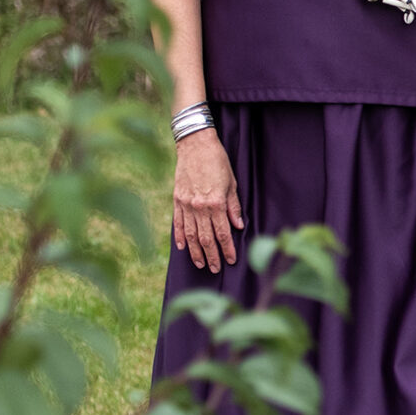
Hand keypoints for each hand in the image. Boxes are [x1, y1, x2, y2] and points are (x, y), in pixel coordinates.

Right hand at [172, 129, 241, 272]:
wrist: (195, 145)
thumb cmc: (217, 162)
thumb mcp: (232, 183)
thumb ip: (233, 206)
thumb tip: (238, 226)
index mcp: (215, 203)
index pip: (223, 233)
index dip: (227, 248)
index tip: (230, 260)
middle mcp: (199, 206)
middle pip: (205, 238)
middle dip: (212, 255)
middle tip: (215, 269)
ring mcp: (185, 204)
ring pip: (190, 234)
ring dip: (196, 251)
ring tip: (201, 264)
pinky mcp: (176, 199)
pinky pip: (177, 223)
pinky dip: (179, 236)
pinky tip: (182, 248)